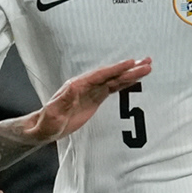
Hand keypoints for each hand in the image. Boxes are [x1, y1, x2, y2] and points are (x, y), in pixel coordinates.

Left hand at [25, 57, 152, 141]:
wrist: (43, 129)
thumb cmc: (46, 123)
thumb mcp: (53, 114)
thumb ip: (63, 101)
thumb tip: (73, 87)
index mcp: (75, 86)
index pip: (99, 75)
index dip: (115, 69)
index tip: (130, 63)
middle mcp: (84, 85)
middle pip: (110, 75)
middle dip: (128, 69)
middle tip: (147, 63)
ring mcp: (90, 91)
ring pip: (113, 80)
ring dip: (130, 74)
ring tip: (147, 67)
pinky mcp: (94, 99)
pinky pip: (112, 89)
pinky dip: (124, 83)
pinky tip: (135, 79)